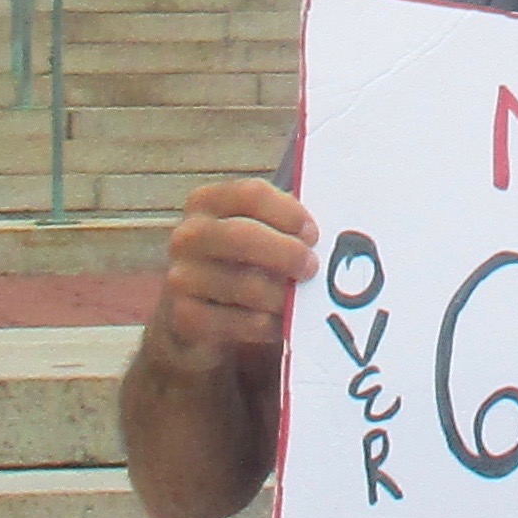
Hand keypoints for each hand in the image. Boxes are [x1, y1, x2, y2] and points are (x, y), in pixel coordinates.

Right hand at [141, 178, 315, 376]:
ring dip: (282, 295)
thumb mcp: (255, 230)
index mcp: (208, 201)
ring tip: (300, 299)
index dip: (288, 212)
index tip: (313, 233)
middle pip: (243, 236)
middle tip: (312, 267)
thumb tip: (337, 220)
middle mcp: (188, 235)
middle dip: (286, 253)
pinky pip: (240, 322)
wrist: (192, 312)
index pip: (251, 194)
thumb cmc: (239, 260)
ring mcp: (181, 277)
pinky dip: (268, 324)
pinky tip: (281, 321)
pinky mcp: (185, 318)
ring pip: (245, 284)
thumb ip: (284, 221)